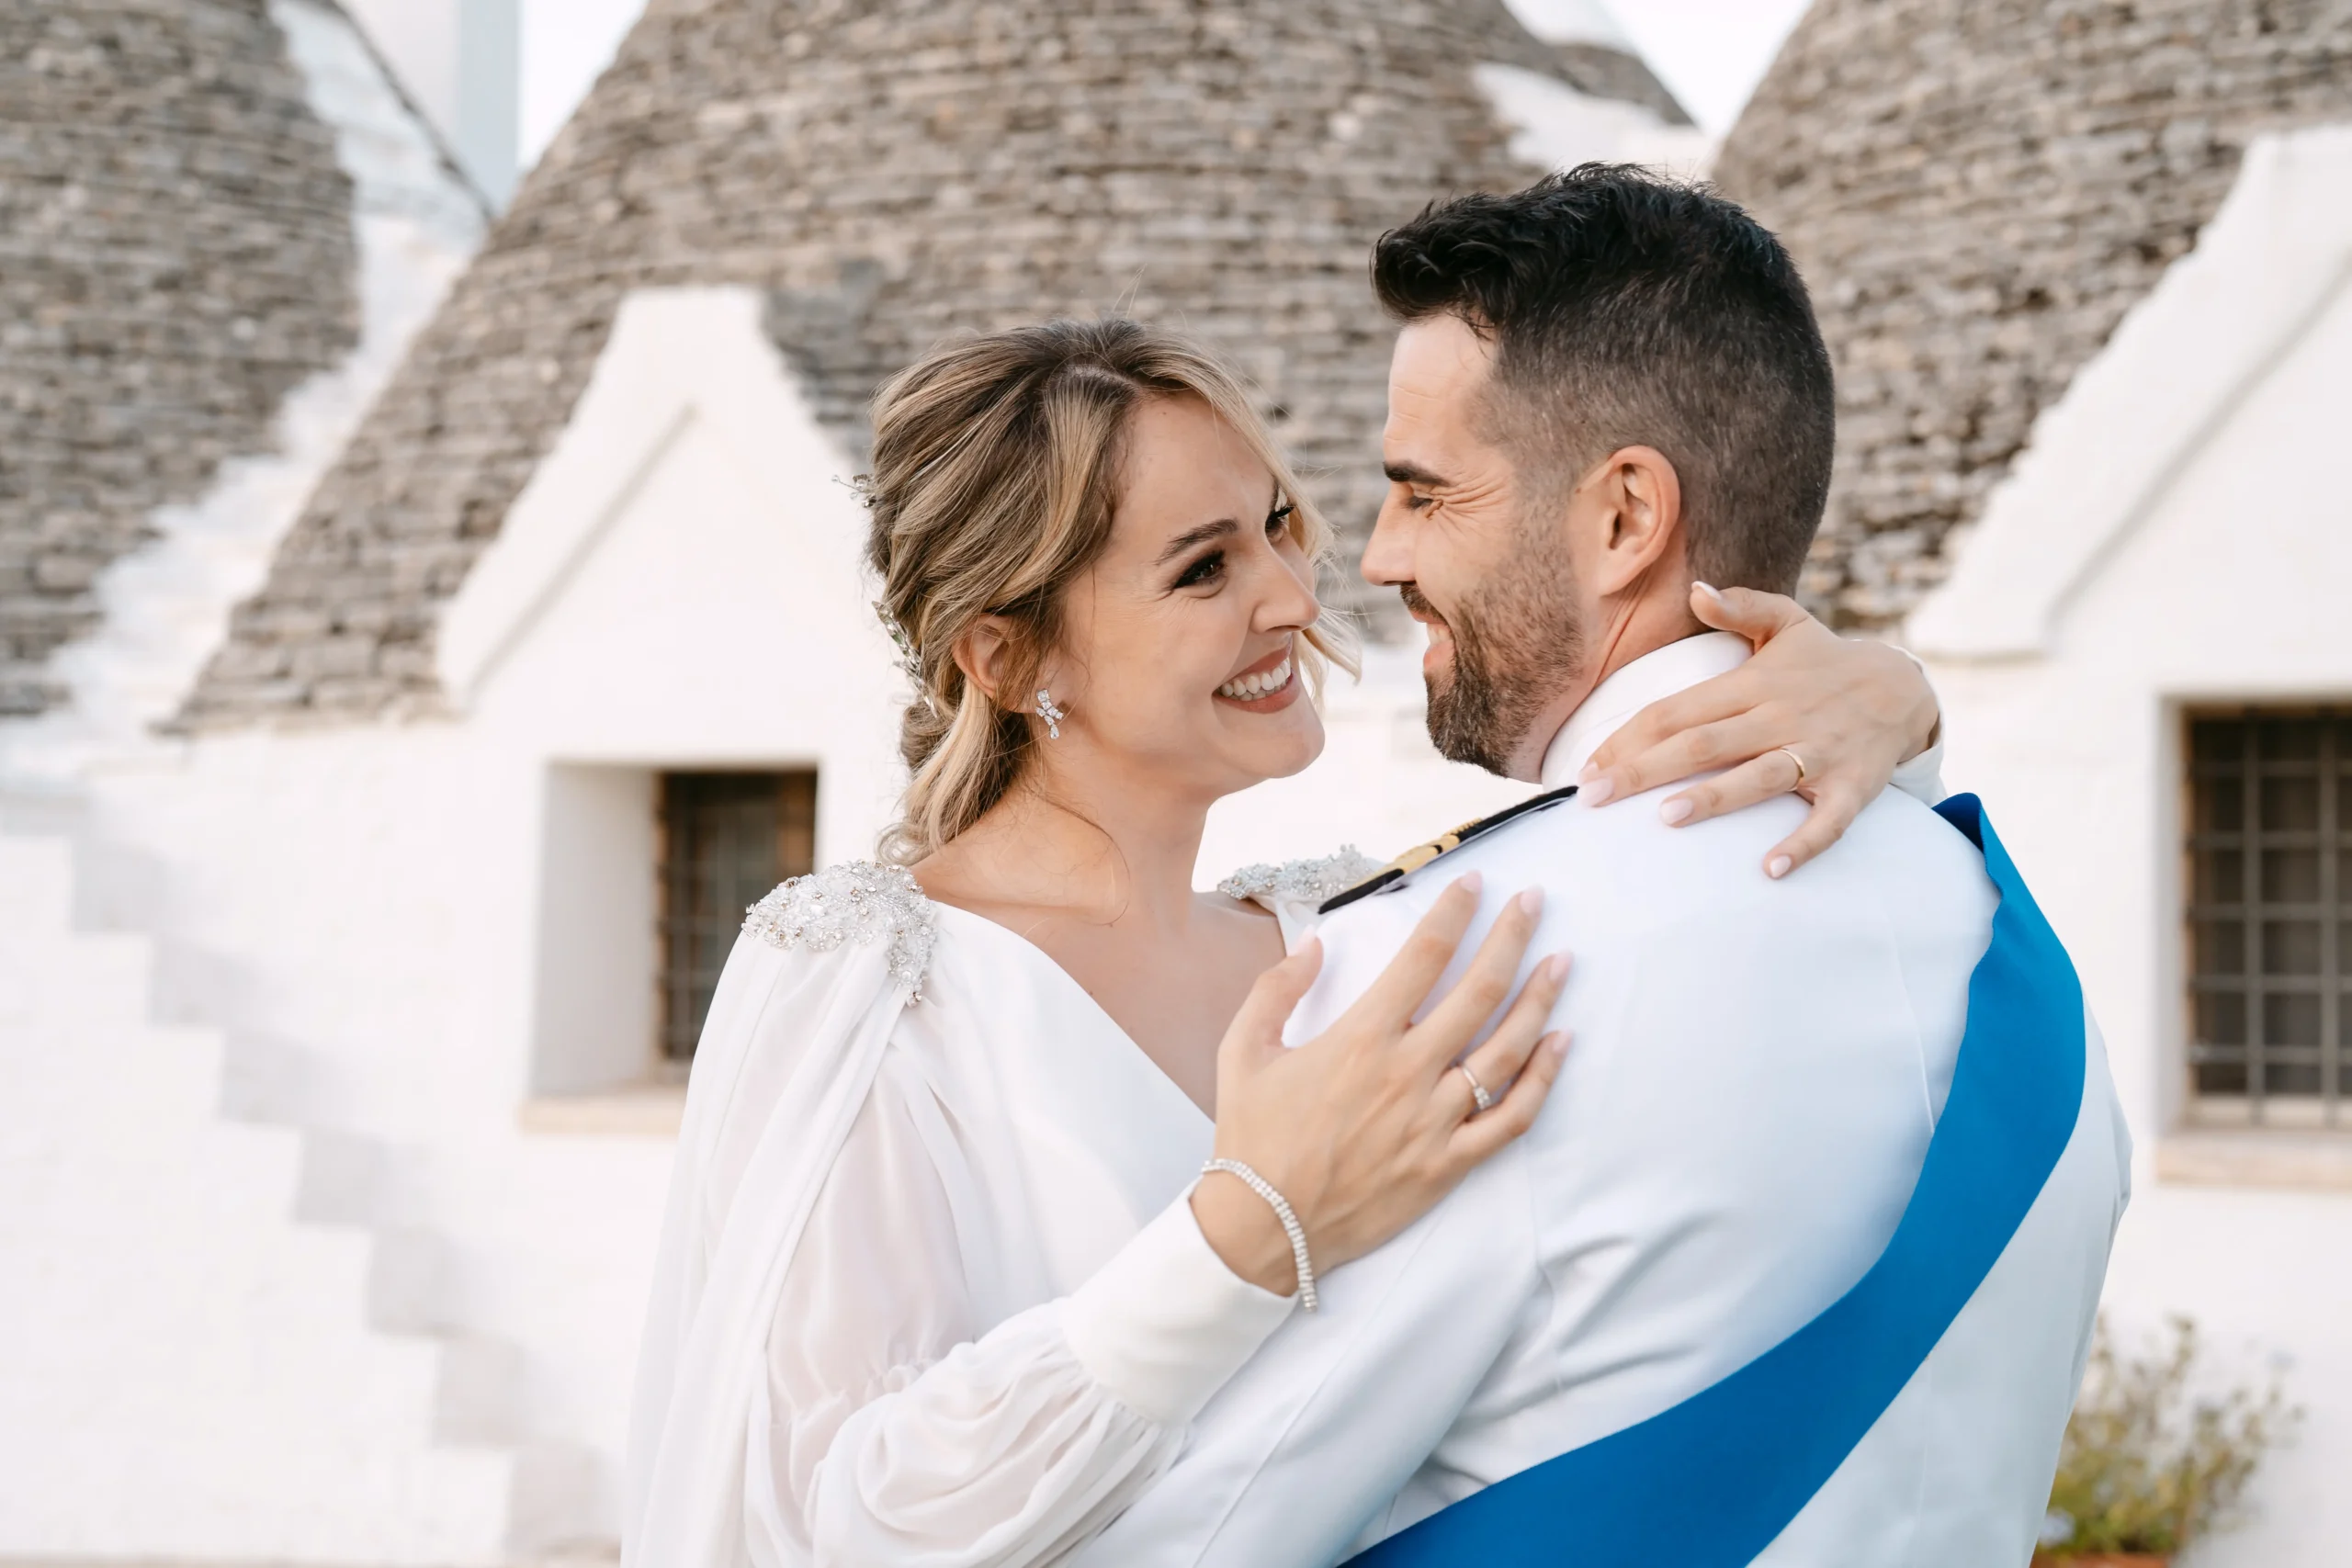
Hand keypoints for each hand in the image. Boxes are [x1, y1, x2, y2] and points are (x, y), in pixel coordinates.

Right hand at [1192, 874, 1571, 1295]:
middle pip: (1478, 990)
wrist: (1263, 1228)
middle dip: (1512, 937)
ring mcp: (1434, 1121)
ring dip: (1539, 999)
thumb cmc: (1251, 1137)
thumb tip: (1317, 941)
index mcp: (1360, 1039)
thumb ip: (1278, 987)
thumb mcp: (1242, 1049)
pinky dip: (1543, 1080)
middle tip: (1533, 901)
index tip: (1474, 884)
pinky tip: (1561, 1044)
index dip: (1454, 913)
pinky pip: (1510, 1118)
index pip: (1423, 957)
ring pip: (1506, 1050)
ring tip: (1561, 962)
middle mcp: (1406, 1073)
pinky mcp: (1448, 1164)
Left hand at [1579, 582, 1939, 879]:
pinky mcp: (1853, 786)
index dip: (1628, 737)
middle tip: (1593, 799)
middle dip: (1645, 770)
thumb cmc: (1827, 662)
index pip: (1677, 710)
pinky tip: (1771, 867)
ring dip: (1716, 797)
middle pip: (1703, 744)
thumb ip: (1741, 607)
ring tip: (1668, 818)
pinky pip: (1828, 820)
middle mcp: (1780, 717)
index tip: (1586, 767)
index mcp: (1753, 684)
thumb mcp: (1788, 622)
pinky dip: (1803, 843)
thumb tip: (1697, 589)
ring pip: (1760, 777)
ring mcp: (1818, 753)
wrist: (1907, 687)